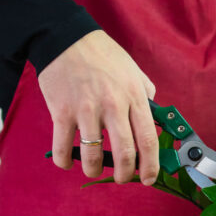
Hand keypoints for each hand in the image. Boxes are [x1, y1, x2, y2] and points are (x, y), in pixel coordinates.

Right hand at [39, 30, 158, 184]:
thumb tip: (153, 116)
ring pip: (93, 153)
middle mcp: (113, 105)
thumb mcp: (133, 71)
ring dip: (93, 169)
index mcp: (134, 97)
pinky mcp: (62, 111)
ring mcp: (86, 109)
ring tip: (93, 170)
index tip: (148, 178)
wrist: (65, 37)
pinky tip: (68, 162)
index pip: (148, 139)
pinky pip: (63, 146)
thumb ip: (145, 94)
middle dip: (124, 174)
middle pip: (125, 152)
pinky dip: (65, 160)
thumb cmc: (103, 55)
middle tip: (121, 178)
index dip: (150, 165)